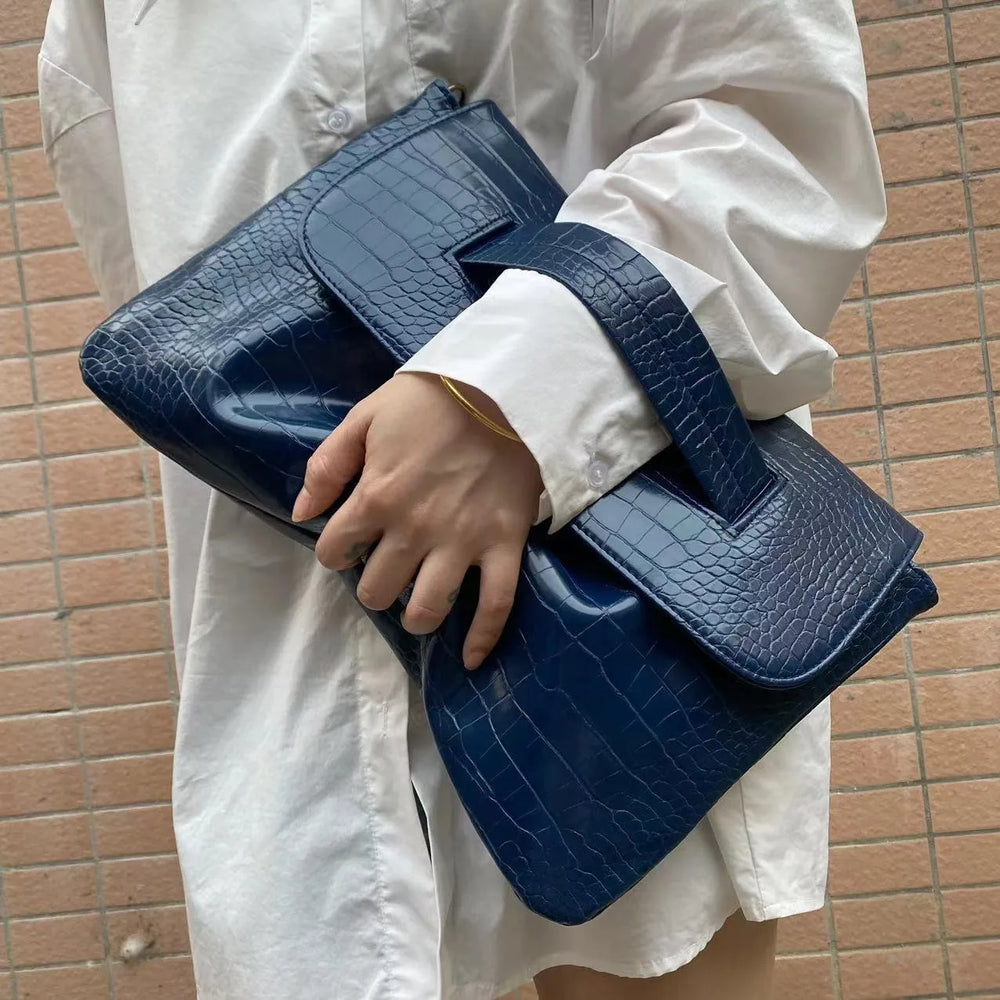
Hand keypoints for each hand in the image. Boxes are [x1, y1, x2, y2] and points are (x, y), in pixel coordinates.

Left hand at [292, 372, 542, 667]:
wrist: (504, 389)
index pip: (334, 552)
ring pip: (428, 609)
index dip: (336, 552)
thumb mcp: (366, 416)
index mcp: (376, 497)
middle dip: (374, 585)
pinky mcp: (503, 546)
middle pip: (377, 591)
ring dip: (416, 615)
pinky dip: (483, 637)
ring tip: (416, 603)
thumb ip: (328, 465)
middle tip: (386, 569)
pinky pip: (496, 604)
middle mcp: (414, 529)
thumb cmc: (431, 400)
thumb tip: (301, 513)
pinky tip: (470, 660)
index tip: (348, 545)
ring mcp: (461, 542)